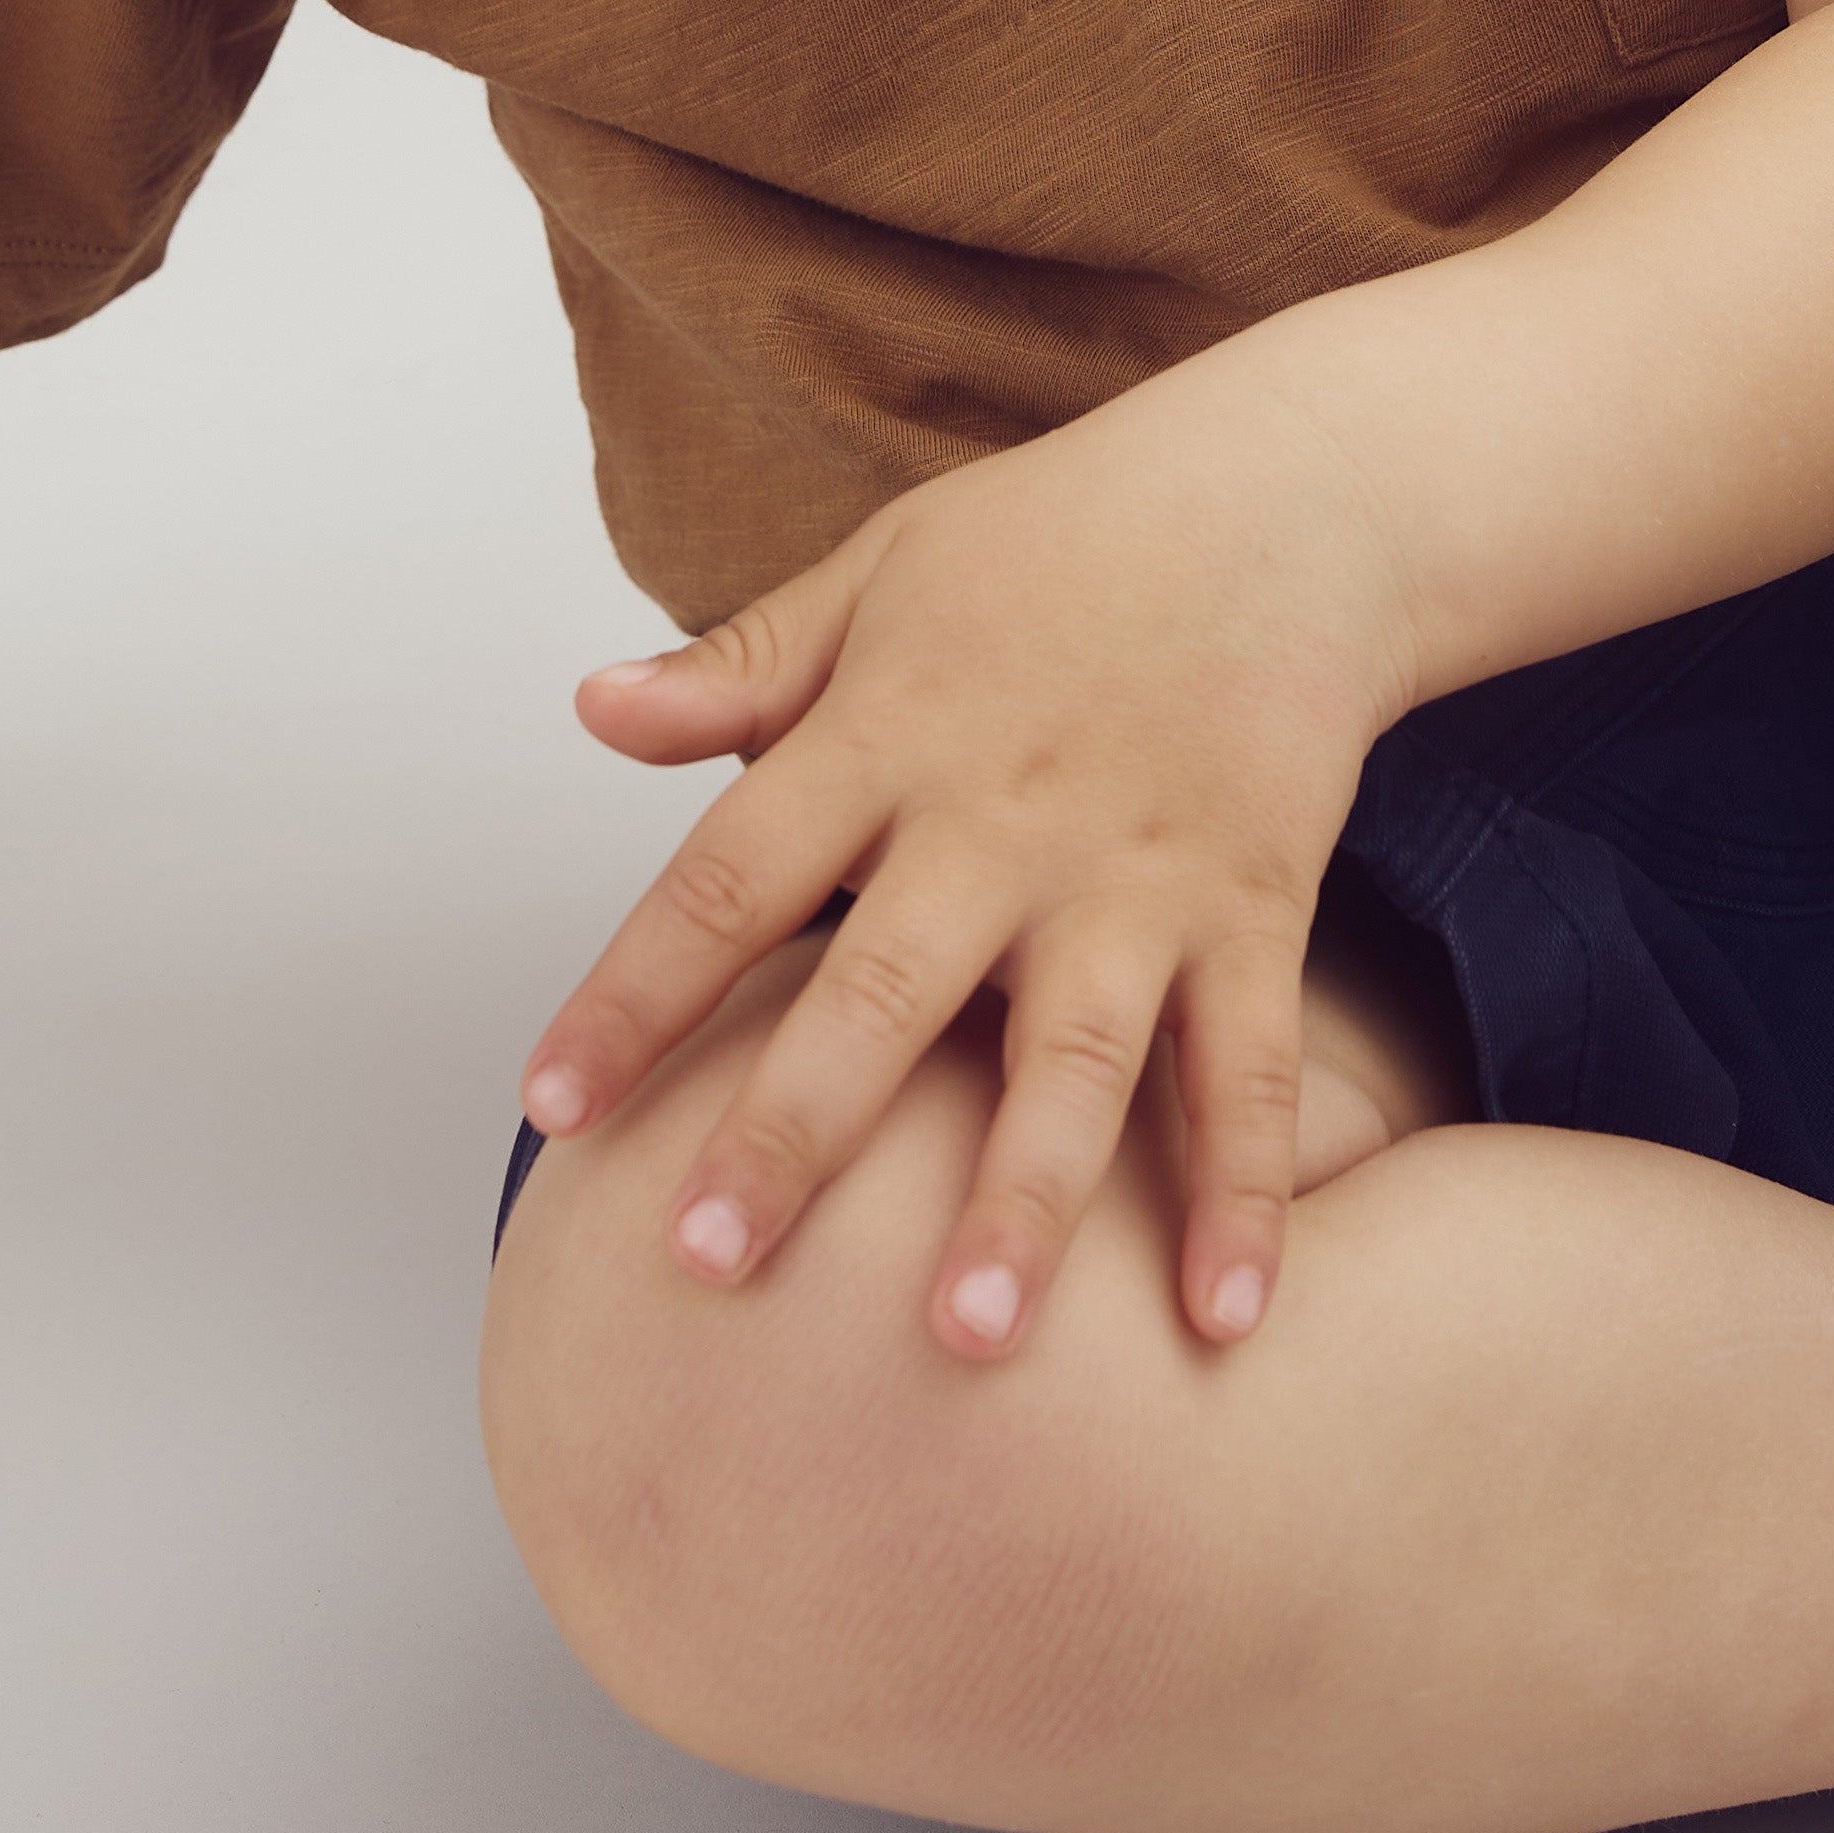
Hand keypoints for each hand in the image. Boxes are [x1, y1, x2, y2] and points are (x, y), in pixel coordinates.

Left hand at [515, 355, 1416, 1364]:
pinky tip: (1221, 1322)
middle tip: (707, 1263)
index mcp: (887, 733)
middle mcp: (1002, 818)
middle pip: (880, 990)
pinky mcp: (1254, 903)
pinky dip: (1243, 1190)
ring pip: (1069, 1055)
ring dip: (1021, 1198)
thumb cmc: (1059, 539)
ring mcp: (1136, 872)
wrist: (1284, 493)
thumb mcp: (880, 570)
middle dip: (794, 1131)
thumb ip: (741, 666)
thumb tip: (589, 710)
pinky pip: (1246, 1065)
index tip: (549, 1107)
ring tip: (965, 1339)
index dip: (634, 989)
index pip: (727, 874)